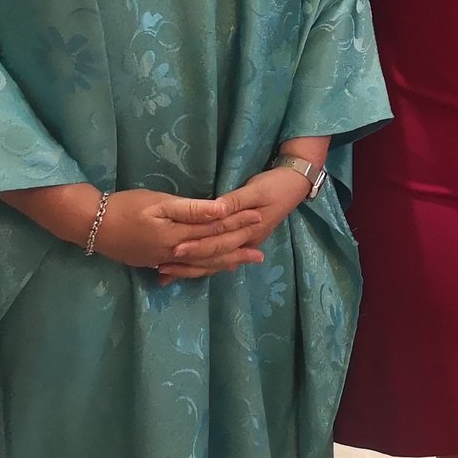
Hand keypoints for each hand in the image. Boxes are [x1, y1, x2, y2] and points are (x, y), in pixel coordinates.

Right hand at [95, 189, 256, 271]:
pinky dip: (201, 269)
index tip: (260, 216)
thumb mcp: (159, 203)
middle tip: (260, 252)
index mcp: (179, 236)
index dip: (239, 223)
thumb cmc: (125, 207)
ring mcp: (164, 261)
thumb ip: (192, 209)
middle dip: (237, 248)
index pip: (216, 229)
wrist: (90, 226)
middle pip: (213, 251)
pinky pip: (186, 270)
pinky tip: (208, 269)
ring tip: (241, 263)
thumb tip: (222, 210)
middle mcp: (176, 253)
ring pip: (201, 265)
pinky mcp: (154, 262)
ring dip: (223, 263)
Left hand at [159, 167, 309, 278]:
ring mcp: (246, 243)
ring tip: (169, 274)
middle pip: (214, 256)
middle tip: (162, 266)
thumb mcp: (256, 189)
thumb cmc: (275, 185)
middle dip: (189, 262)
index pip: (218, 243)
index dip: (197, 247)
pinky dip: (204, 264)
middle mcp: (247, 242)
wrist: (295, 183)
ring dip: (193, 268)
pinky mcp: (243, 240)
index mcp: (249, 231)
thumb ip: (235, 201)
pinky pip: (221, 256)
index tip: (175, 249)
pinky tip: (189, 269)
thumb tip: (215, 210)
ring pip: (216, 261)